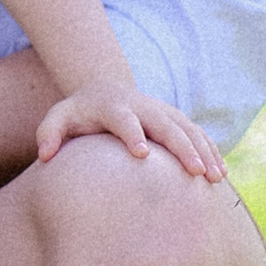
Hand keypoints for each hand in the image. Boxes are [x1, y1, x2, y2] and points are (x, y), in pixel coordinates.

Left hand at [33, 87, 224, 185]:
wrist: (104, 88)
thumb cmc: (78, 113)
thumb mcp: (58, 118)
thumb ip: (49, 133)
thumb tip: (45, 156)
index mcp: (113, 107)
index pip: (123, 120)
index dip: (132, 134)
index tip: (141, 154)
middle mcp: (142, 107)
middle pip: (165, 125)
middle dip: (181, 147)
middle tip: (194, 172)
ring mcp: (162, 111)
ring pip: (188, 129)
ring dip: (203, 151)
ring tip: (215, 177)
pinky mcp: (175, 118)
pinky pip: (197, 134)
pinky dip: (211, 150)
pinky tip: (221, 173)